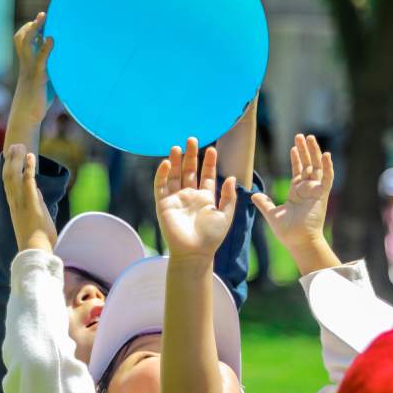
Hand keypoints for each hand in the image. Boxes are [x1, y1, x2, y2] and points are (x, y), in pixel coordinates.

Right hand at [1, 144, 56, 252]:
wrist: (34, 251)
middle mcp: (14, 202)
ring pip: (14, 175)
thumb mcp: (36, 217)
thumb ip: (35, 203)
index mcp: (14, 207)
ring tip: (20, 145)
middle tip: (13, 146)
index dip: (9, 169)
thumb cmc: (37, 241)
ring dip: (17, 159)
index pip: (9, 184)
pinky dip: (29, 166)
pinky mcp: (30, 201)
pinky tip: (31, 156)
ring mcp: (21, 201)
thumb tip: (38, 192)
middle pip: (8, 175)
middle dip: (10, 159)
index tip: (12, 158)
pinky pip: (28, 180)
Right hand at [5, 12, 53, 146]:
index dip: (31, 27)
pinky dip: (45, 49)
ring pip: (26, 44)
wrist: (27, 115)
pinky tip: (51, 40)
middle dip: (31, 25)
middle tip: (43, 14)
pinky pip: (40, 60)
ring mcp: (30, 69)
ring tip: (43, 18)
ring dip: (34, 29)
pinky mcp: (38, 77)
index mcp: (27, 63)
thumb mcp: (43, 81)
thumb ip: (49, 69)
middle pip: (22, 38)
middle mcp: (26, 63)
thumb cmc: (37, 99)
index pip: (24, 40)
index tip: (43, 17)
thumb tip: (62, 62)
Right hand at [154, 139, 237, 259]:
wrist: (195, 252)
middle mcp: (190, 196)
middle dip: (191, 156)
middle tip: (192, 139)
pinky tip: (167, 163)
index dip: (209, 162)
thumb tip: (231, 177)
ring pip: (175, 176)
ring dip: (176, 161)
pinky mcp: (163, 205)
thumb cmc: (212, 237)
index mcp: (205, 198)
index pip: (206, 175)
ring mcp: (176, 199)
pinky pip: (161, 186)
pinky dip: (162, 174)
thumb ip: (228, 196)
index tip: (212, 149)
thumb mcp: (226, 215)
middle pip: (189, 171)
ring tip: (177, 146)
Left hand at [252, 134, 332, 249]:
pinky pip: (327, 178)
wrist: (297, 241)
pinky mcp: (322, 195)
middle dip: (305, 150)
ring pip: (317, 167)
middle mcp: (307, 189)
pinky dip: (327, 167)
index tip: (293, 147)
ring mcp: (315, 191)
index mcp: (297, 192)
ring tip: (310, 138)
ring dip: (314, 152)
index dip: (296, 158)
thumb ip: (264, 203)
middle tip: (301, 136)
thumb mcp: (272, 213)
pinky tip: (325, 155)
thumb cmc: (287, 231)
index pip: (298, 170)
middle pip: (308, 164)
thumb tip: (253, 194)